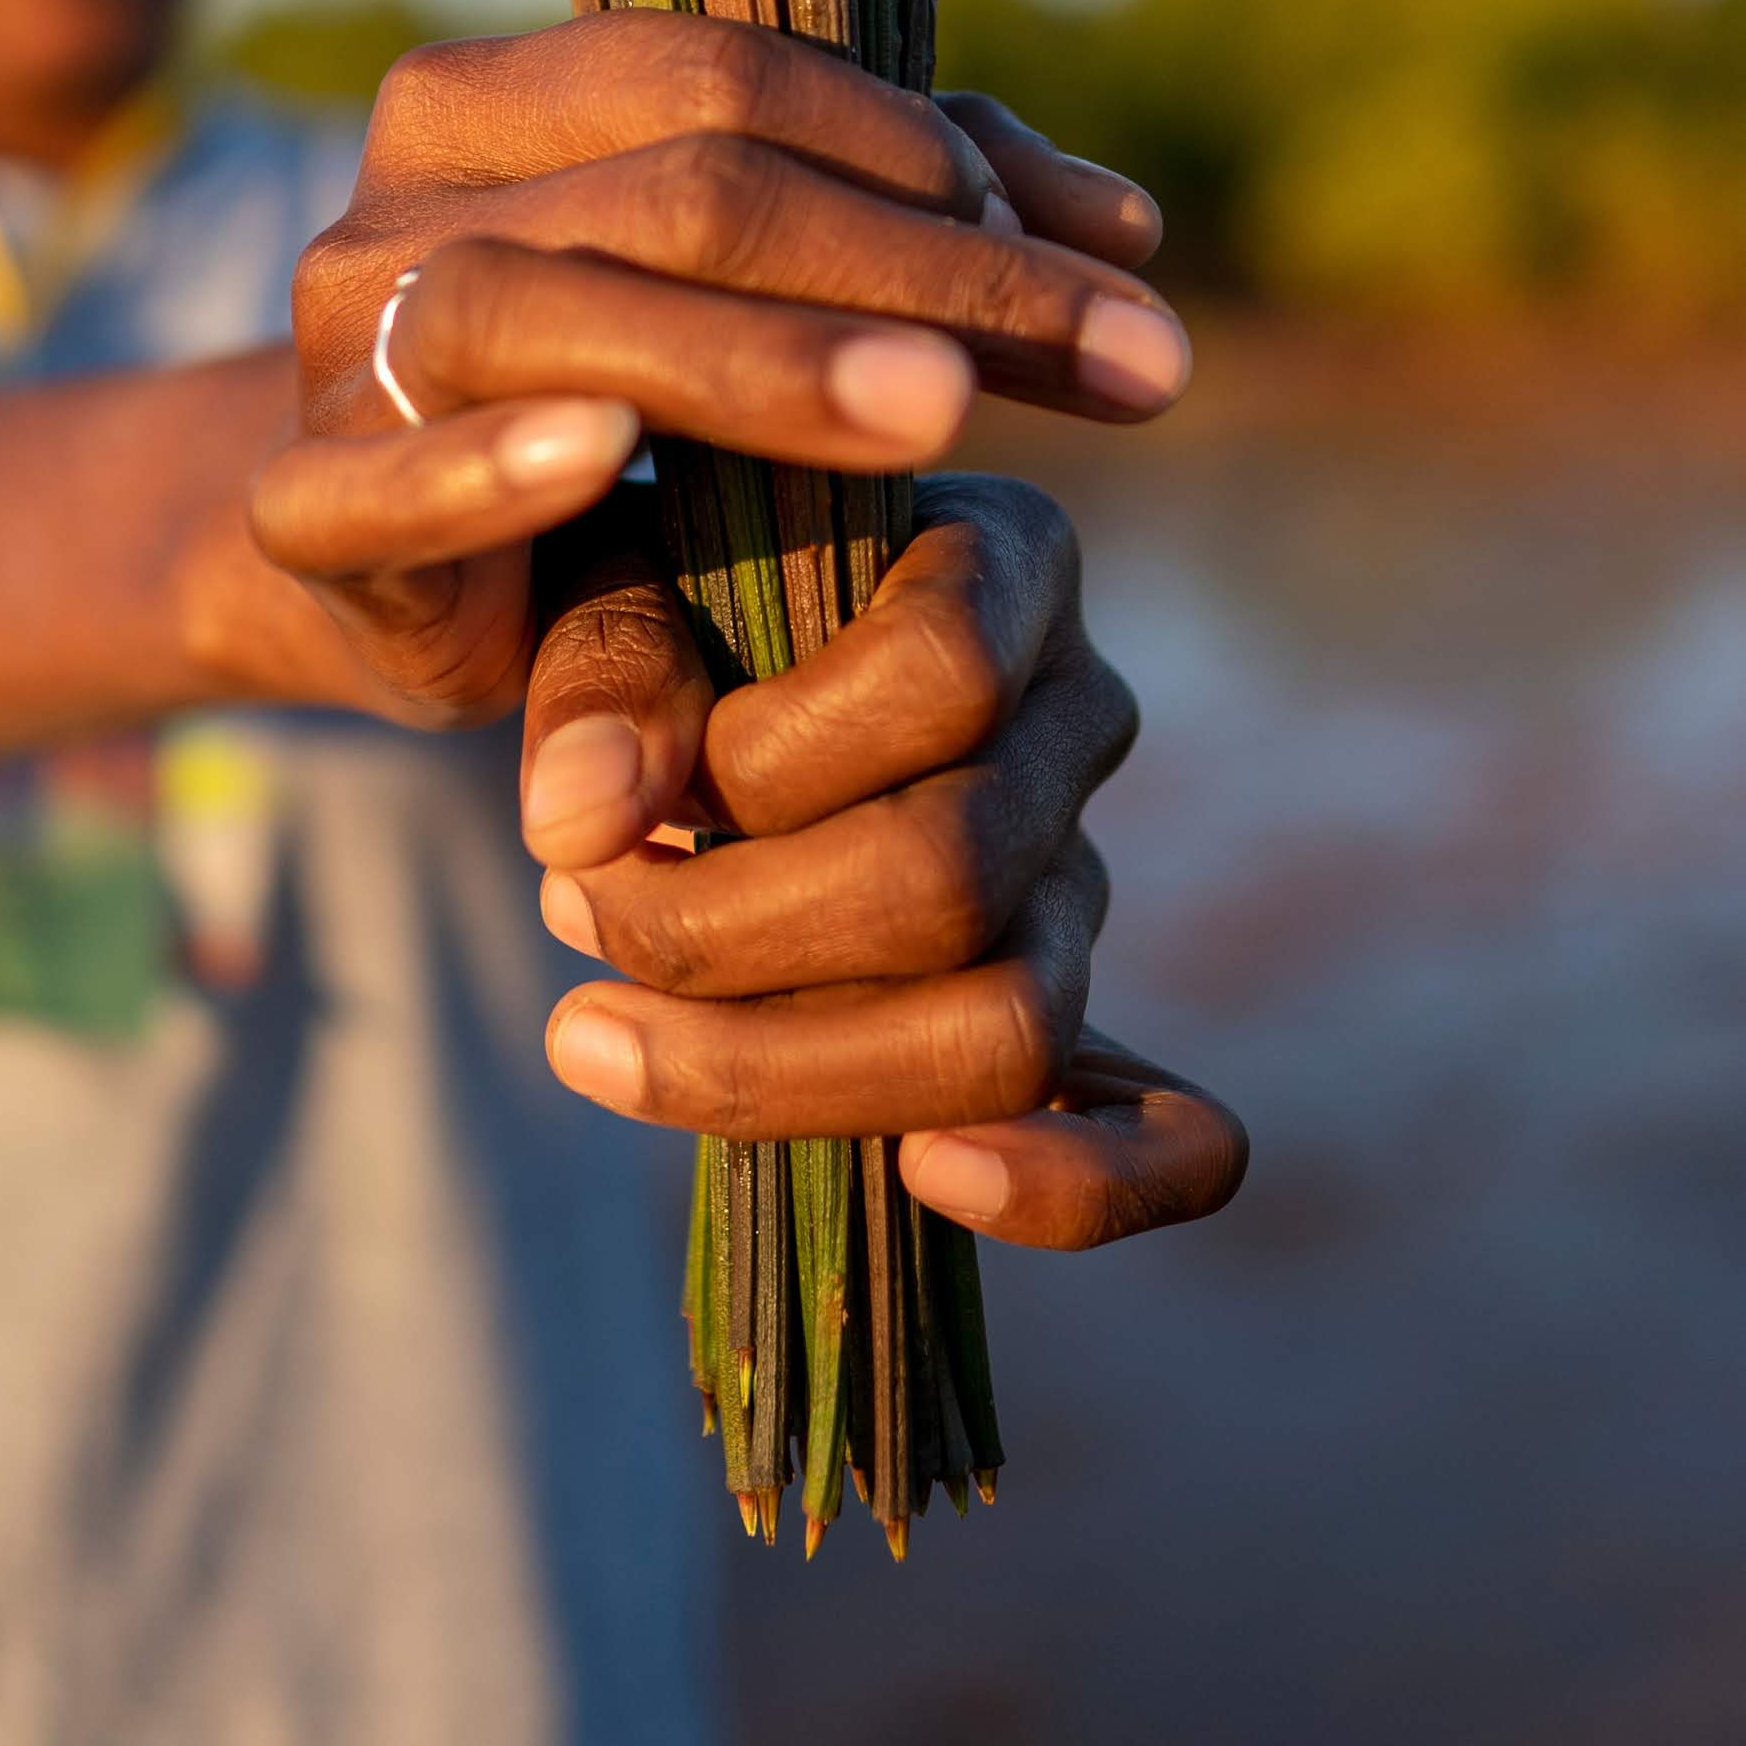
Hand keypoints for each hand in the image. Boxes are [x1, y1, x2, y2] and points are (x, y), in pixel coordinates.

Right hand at [241, 16, 1177, 729]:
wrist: (386, 570)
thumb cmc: (604, 398)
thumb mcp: (749, 299)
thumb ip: (916, 223)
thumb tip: (1129, 228)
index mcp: (501, 95)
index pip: (734, 77)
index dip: (934, 156)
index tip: (1125, 264)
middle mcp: (406, 193)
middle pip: (685, 193)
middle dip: (925, 274)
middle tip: (1131, 359)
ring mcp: (339, 346)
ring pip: (549, 314)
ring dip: (758, 360)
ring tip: (940, 409)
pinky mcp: (303, 507)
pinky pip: (382, 483)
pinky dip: (489, 464)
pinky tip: (604, 456)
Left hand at [514, 473, 1248, 1249]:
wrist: (697, 668)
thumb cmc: (664, 604)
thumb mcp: (606, 578)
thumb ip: (601, 676)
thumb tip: (583, 823)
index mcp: (1007, 561)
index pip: (943, 676)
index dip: (766, 756)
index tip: (627, 779)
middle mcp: (1081, 713)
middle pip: (955, 879)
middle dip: (723, 933)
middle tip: (570, 914)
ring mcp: (1085, 878)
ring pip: (1008, 1029)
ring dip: (783, 1069)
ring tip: (597, 1037)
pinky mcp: (1078, 1018)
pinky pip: (1175, 1138)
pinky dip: (1074, 1184)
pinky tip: (932, 1181)